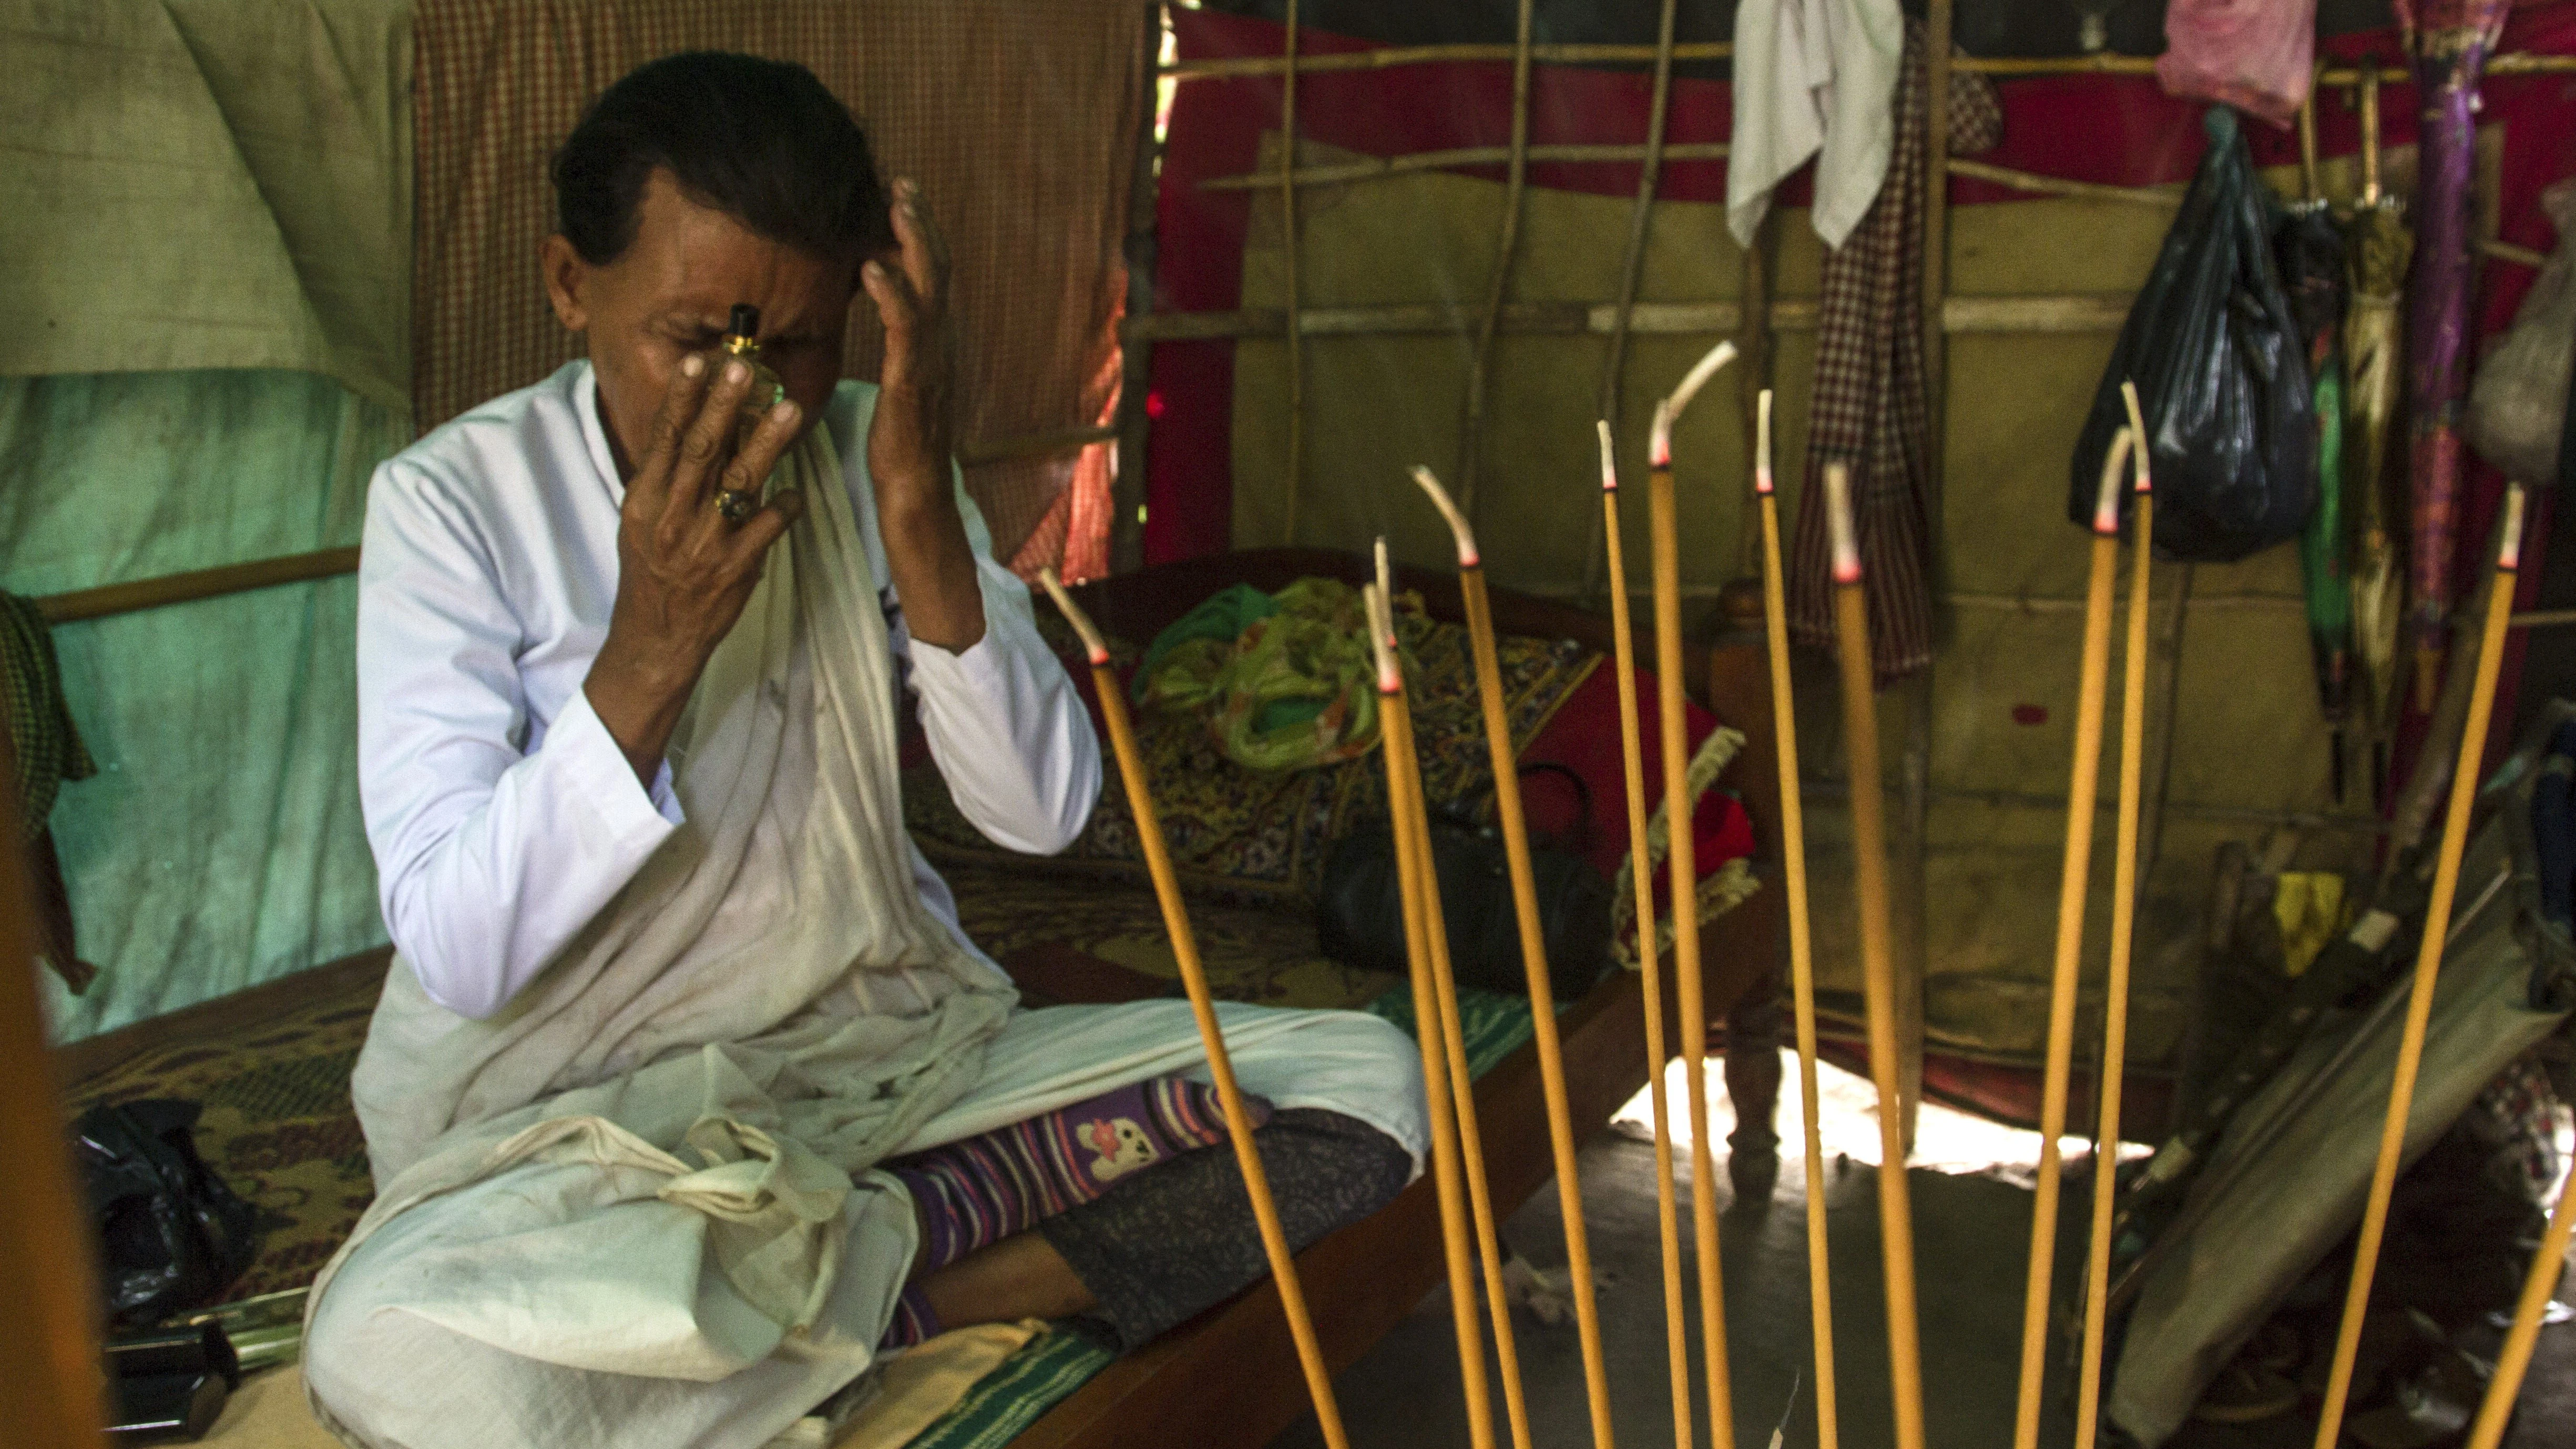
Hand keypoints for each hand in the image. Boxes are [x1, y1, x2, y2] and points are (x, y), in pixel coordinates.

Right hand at [586, 353, 808, 781]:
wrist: (655, 636)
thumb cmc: (653, 569)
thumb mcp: (644, 519)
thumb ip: (668, 475)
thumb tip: (693, 421)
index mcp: (646, 498)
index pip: (665, 438)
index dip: (683, 398)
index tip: (699, 361)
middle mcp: (673, 515)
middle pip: (702, 449)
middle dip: (723, 405)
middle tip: (744, 367)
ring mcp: (705, 542)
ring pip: (738, 482)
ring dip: (766, 442)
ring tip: (789, 409)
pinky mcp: (735, 568)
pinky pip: (766, 528)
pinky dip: (784, 506)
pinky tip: (798, 490)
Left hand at [861, 177, 957, 514]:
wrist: (917, 492)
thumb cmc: (902, 444)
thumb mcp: (903, 383)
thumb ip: (902, 347)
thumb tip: (887, 318)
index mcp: (936, 341)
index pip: (933, 275)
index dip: (921, 234)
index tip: (903, 195)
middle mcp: (941, 344)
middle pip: (938, 269)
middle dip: (921, 223)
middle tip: (902, 183)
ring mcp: (931, 361)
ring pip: (928, 288)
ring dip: (912, 242)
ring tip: (896, 205)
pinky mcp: (912, 383)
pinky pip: (904, 331)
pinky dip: (891, 295)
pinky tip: (871, 268)